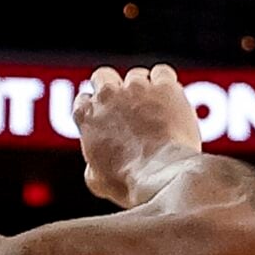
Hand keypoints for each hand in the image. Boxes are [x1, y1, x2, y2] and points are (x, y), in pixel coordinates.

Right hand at [74, 66, 202, 208]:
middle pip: (103, 76)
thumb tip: (95, 165)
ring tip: (155, 109)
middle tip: (126, 105)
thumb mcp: (97, 181)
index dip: (96, 110)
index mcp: (86, 115)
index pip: (84, 100)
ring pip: (136, 75)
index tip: (106, 119)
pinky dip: (165, 83)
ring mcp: (137, 88)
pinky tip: (170, 98)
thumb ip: (92, 165)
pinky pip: (162, 72)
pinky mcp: (165, 87)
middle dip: (113, 88)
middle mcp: (107, 94)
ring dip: (143, 88)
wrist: (161, 175)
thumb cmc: (128, 182)